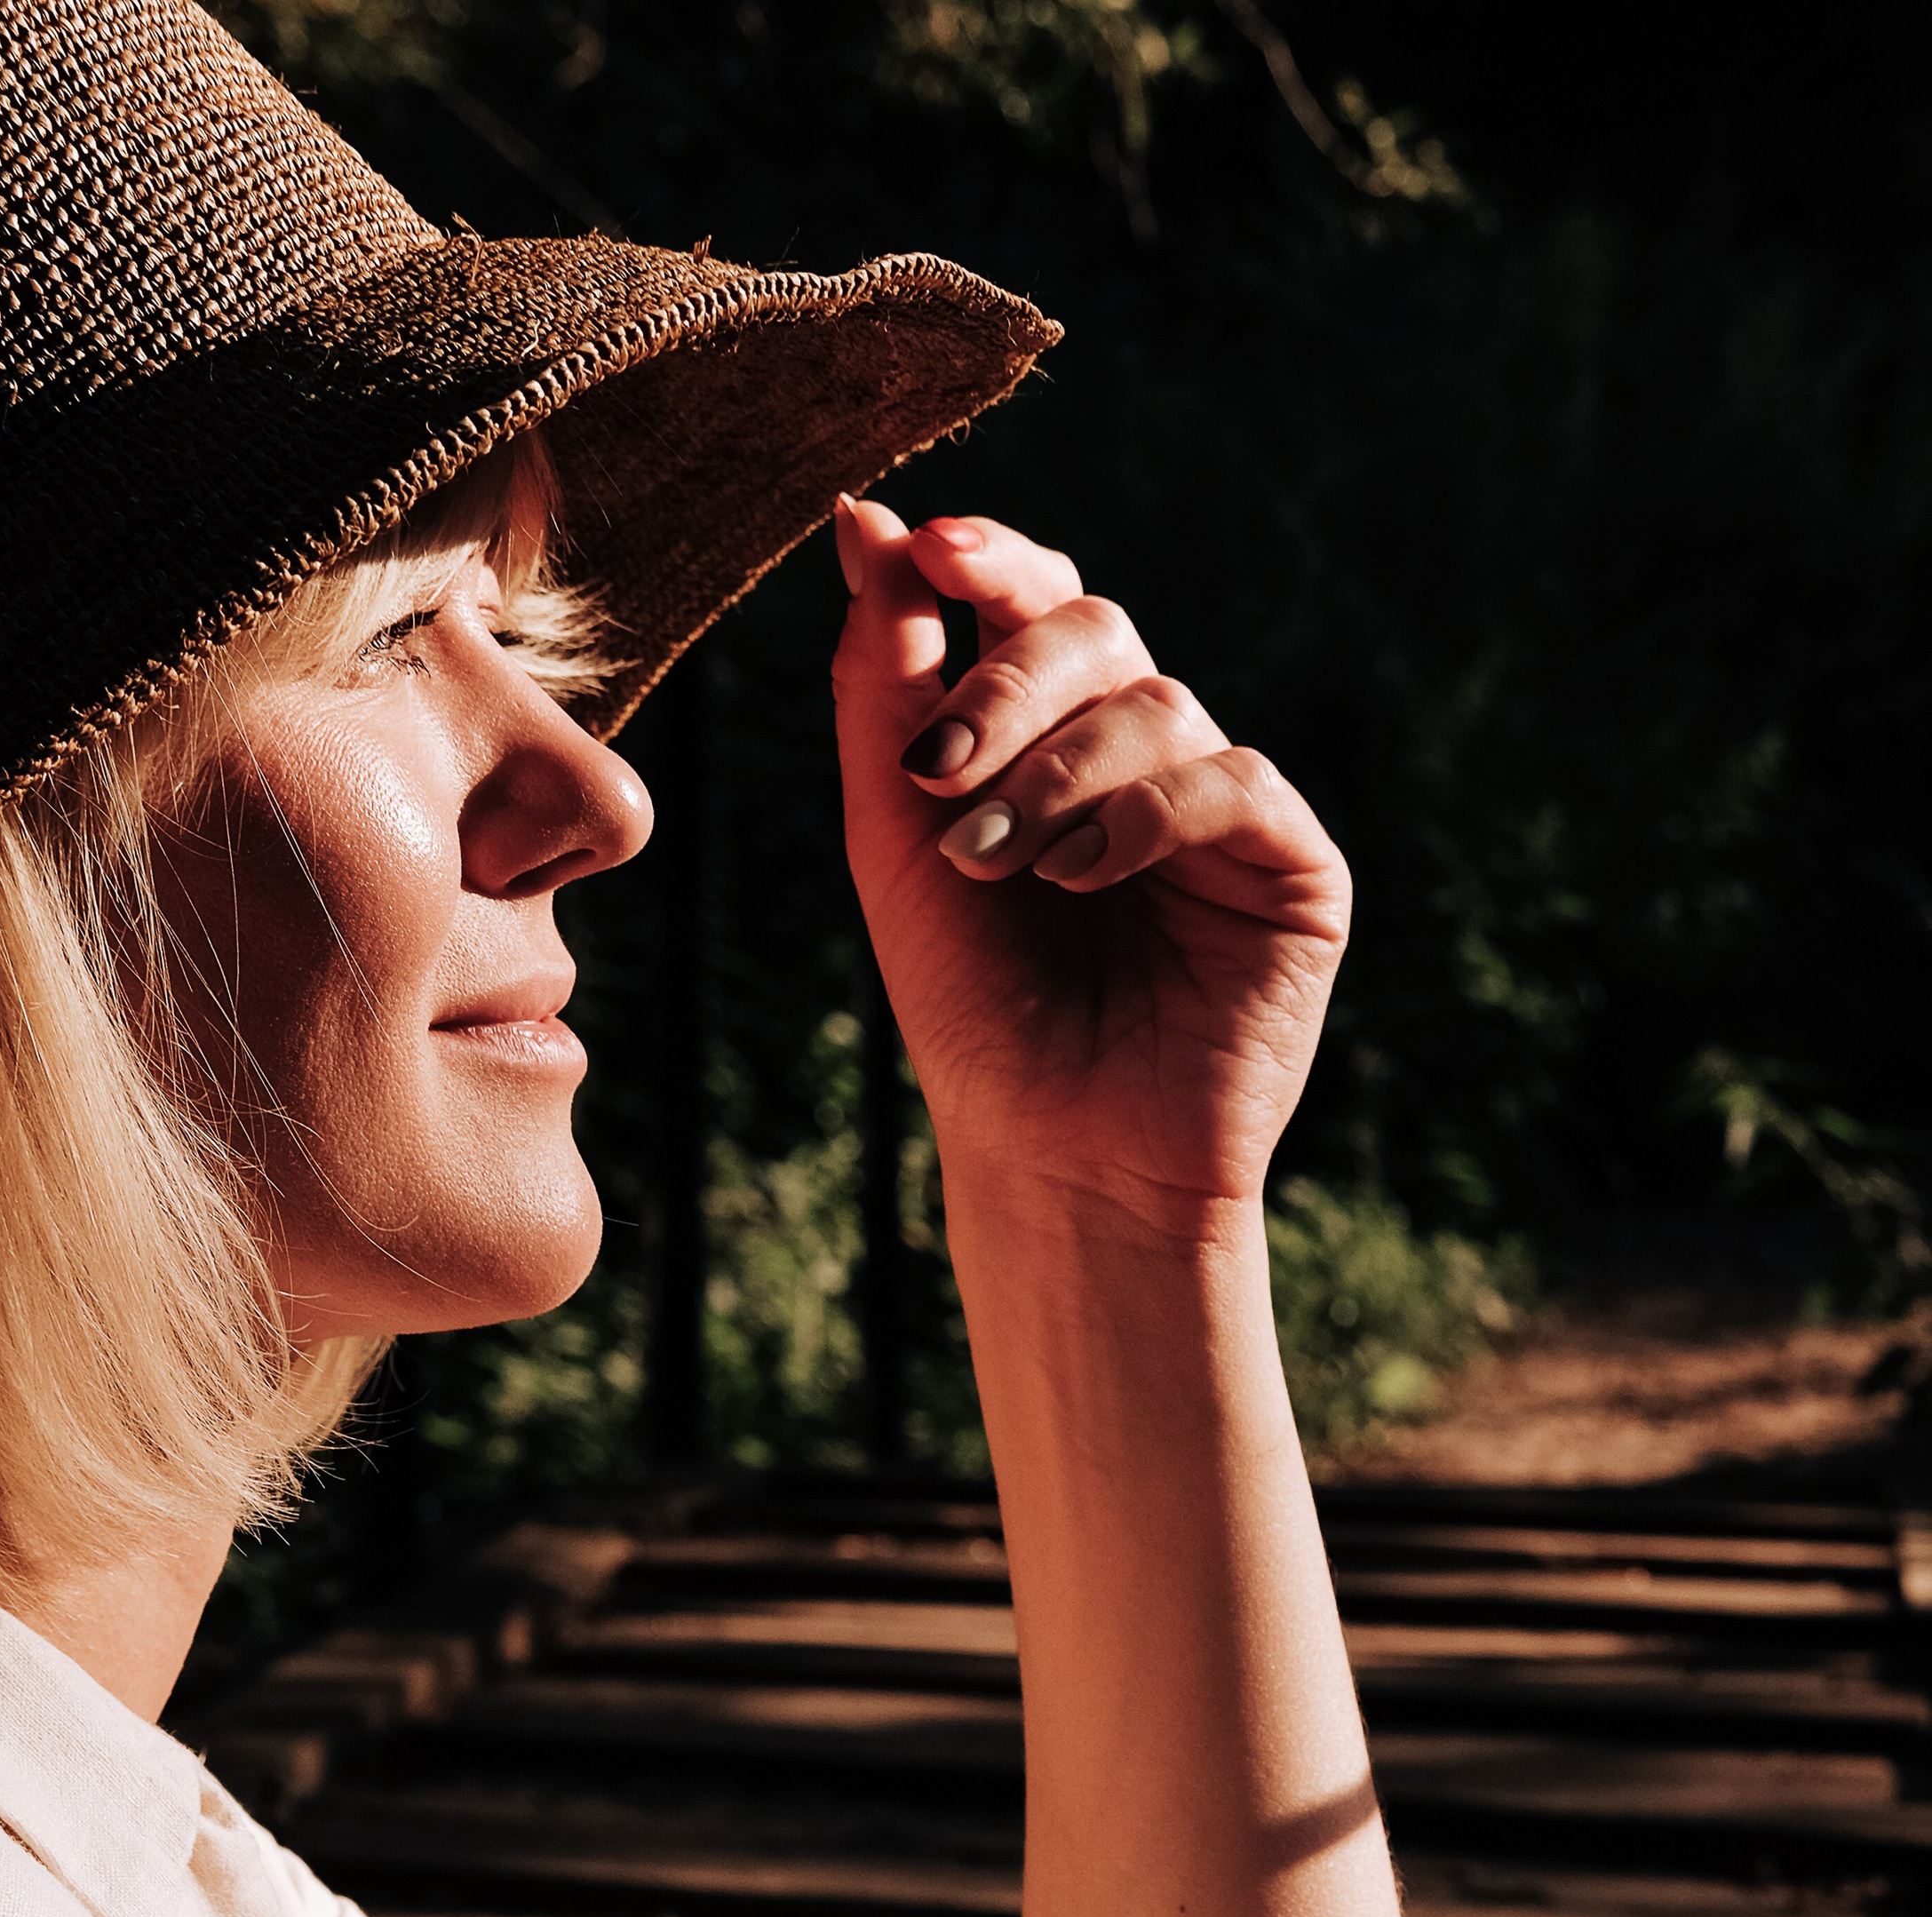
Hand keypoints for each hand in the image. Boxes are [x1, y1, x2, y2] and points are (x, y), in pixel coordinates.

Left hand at [831, 496, 1348, 1225]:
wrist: (1055, 1157)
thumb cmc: (973, 1009)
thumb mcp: (895, 835)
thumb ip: (881, 682)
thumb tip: (865, 516)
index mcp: (1050, 736)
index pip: (1033, 601)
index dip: (990, 559)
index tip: (930, 553)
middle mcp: (1142, 755)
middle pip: (1096, 629)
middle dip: (1005, 685)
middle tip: (932, 775)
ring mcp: (1224, 807)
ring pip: (1157, 702)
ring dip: (1055, 773)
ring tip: (990, 864)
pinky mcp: (1294, 867)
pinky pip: (1232, 779)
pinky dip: (1144, 813)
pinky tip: (1080, 878)